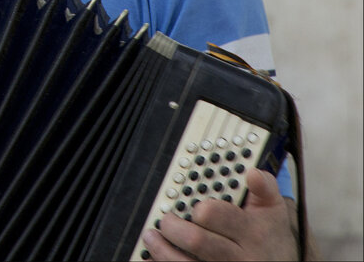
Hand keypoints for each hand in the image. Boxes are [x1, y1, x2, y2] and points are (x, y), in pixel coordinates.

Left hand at [142, 168, 298, 260]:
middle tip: (165, 219)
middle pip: (197, 241)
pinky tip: (154, 258)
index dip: (201, 209)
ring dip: (162, 249)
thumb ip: (264, 188)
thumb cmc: (270, 237)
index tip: (194, 206)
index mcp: (251, 232)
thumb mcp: (273, 211)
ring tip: (151, 236)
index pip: (219, 217)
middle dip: (173, 227)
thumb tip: (252, 172)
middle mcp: (238, 256)